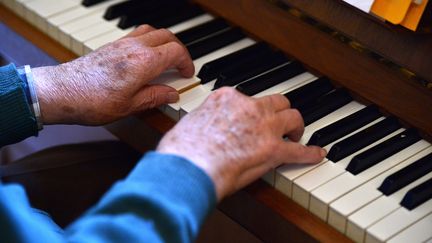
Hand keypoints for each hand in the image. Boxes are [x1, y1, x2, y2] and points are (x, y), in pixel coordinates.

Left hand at [33, 25, 193, 124]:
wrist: (62, 92)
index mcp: (144, 63)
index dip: (187, 62)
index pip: (176, 52)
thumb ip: (155, 97)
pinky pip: (138, 33)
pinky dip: (149, 40)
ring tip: (166, 57)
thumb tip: (172, 94)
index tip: (187, 73)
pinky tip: (146, 55)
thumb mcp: (130, 106)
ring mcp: (122, 44)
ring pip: (153, 31)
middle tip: (181, 64)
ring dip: (165, 41)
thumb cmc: (92, 101)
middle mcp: (135, 48)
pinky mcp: (112, 45)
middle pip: (167, 37)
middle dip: (180, 49)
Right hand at [157, 88, 325, 200]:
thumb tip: (203, 129)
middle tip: (280, 123)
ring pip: (292, 117)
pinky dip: (311, 153)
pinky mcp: (273, 150)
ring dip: (296, 127)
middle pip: (276, 102)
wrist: (188, 167)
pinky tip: (318, 154)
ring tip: (296, 135)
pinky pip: (300, 150)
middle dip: (280, 112)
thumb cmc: (182, 150)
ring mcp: (264, 127)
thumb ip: (204, 121)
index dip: (251, 111)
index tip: (251, 119)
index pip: (247, 98)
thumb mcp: (189, 123)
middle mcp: (249, 107)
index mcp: (227, 98)